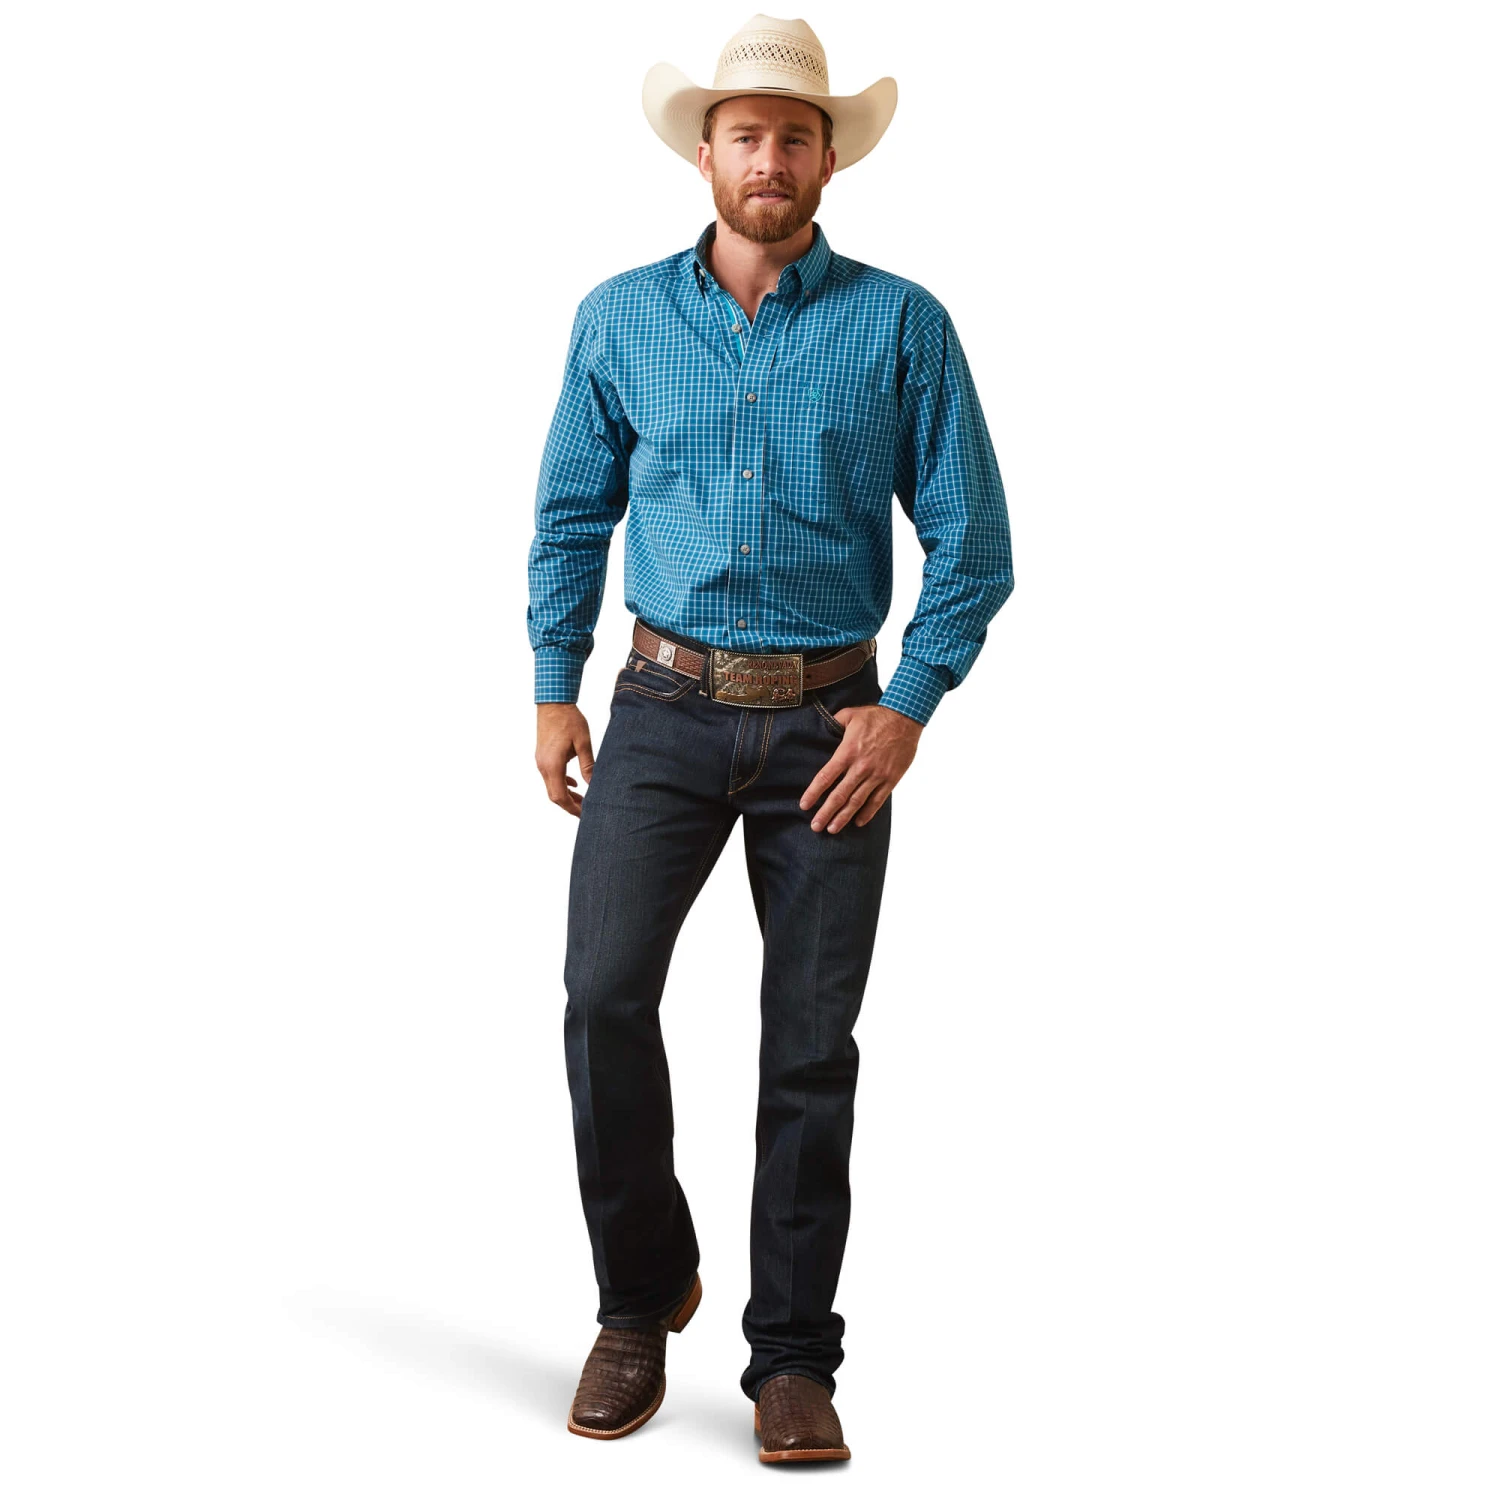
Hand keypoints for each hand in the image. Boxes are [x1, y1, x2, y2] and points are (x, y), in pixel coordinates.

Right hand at [536, 702, 593, 815]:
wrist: (553, 703)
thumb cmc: (569, 720)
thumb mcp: (583, 743)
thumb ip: (588, 765)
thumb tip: (594, 785)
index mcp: (552, 765)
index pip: (560, 796)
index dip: (572, 808)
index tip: (585, 814)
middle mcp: (543, 766)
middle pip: (554, 795)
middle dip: (570, 805)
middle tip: (586, 811)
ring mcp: (541, 761)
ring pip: (552, 787)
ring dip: (567, 795)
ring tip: (583, 800)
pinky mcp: (543, 757)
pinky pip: (551, 777)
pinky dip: (562, 783)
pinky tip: (575, 783)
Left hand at [800, 704, 921, 831]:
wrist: (906, 718)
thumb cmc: (877, 716)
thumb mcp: (850, 714)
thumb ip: (833, 723)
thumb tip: (821, 728)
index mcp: (848, 751)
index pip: (826, 777)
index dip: (813, 793)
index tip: (804, 805)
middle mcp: (861, 767)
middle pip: (839, 795)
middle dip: (826, 812)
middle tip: (815, 826)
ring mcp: (877, 775)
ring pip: (857, 801)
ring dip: (844, 817)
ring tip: (832, 829)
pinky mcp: (891, 779)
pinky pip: (878, 800)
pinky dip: (868, 813)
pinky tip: (858, 822)